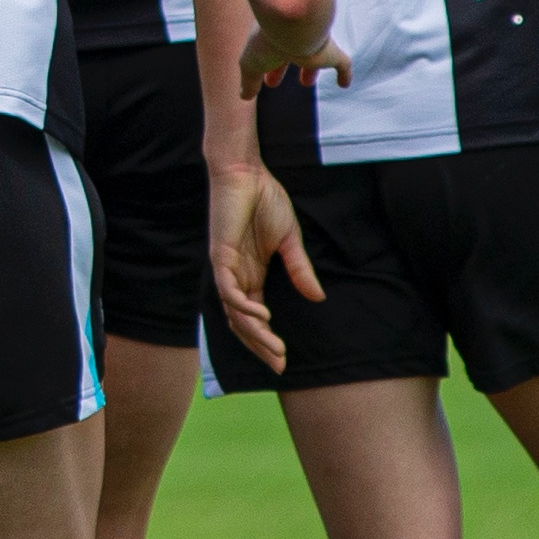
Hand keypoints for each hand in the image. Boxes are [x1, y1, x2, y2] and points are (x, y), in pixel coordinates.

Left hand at [206, 160, 315, 369]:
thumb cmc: (264, 201)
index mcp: (249, 276)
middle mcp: (235, 277)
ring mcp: (226, 267)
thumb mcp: (289, 240)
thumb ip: (300, 269)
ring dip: (254, 332)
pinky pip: (228, 288)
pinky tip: (261, 316)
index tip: (284, 360)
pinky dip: (243, 305)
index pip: (254, 318)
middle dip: (260, 346)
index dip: (266, 340)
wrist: (246, 172)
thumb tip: (318, 298)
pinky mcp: (220, 254)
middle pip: (242, 323)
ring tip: (273, 347)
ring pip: (235, 311)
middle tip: (279, 365)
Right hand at [239, 6, 346, 97]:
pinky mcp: (331, 51)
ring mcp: (315, 42)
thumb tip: (244, 96)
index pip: (271, 53)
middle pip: (289, 52)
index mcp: (275, 35)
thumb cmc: (269, 38)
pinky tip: (344, 84)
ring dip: (309, 70)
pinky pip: (342, 63)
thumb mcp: (251, 64)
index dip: (268, 68)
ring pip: (312, 55)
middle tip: (276, 81)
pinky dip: (343, 73)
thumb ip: (249, 80)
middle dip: (284, 66)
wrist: (294, 20)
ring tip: (306, 82)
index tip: (267, 82)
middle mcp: (295, 36)